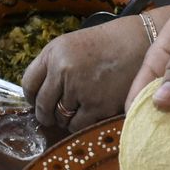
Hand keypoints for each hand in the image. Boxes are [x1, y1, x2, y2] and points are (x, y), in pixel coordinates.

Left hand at [21, 16, 148, 132]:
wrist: (140, 43)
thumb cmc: (105, 44)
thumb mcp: (70, 44)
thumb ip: (50, 66)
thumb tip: (36, 95)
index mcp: (54, 53)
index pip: (29, 84)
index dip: (31, 97)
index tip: (36, 101)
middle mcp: (64, 70)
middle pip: (42, 105)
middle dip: (45, 114)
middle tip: (51, 115)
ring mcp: (81, 89)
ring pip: (60, 118)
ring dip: (65, 119)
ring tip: (76, 110)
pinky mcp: (98, 105)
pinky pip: (78, 125)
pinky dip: (80, 124)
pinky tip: (88, 114)